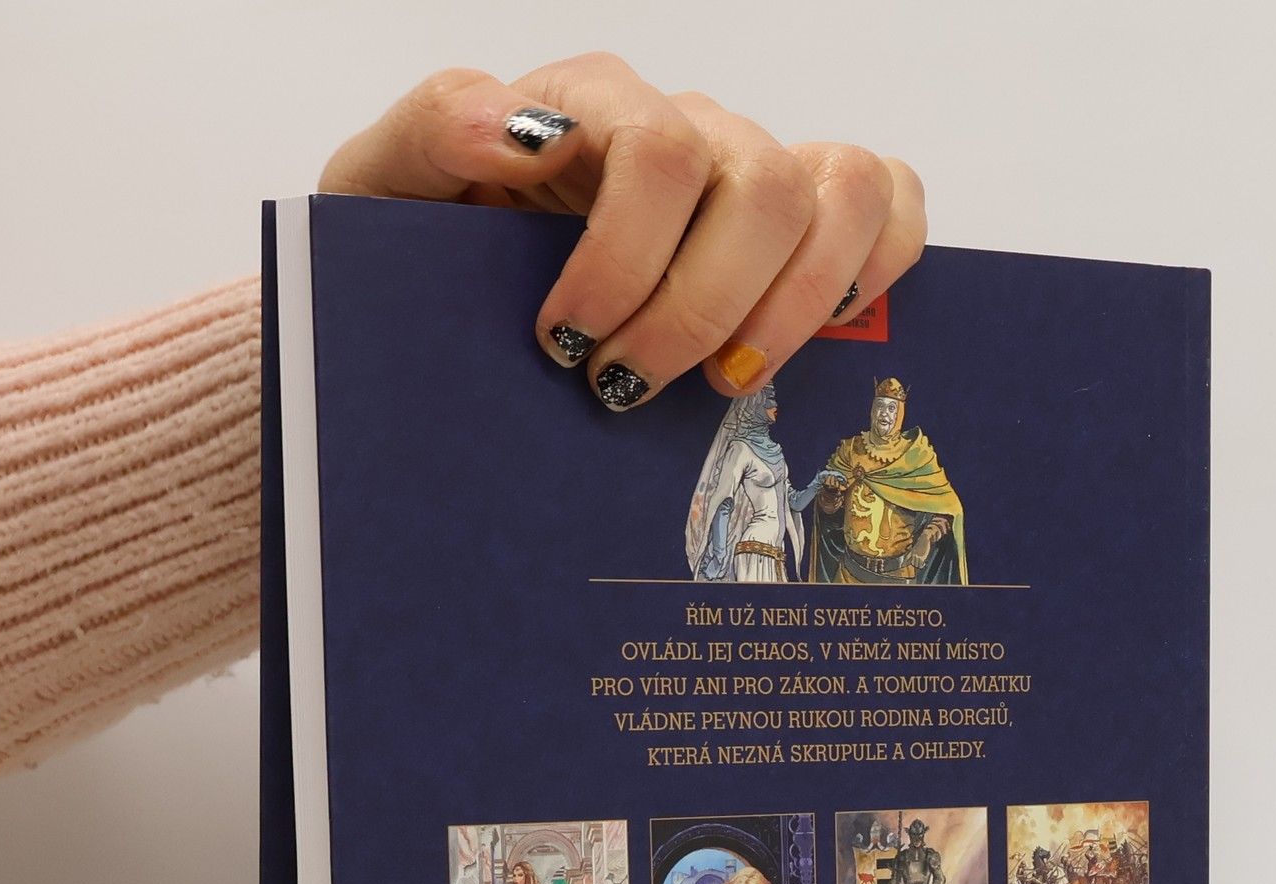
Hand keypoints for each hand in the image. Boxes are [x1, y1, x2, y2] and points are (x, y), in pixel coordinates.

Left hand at [320, 53, 927, 411]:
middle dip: (696, 308)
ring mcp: (754, 172)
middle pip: (759, 183)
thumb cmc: (430, 251)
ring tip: (720, 383)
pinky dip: (877, 268)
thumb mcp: (385, 194)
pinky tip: (815, 336)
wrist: (458, 299)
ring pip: (837, 196)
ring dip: (789, 310)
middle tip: (624, 386)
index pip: (658, 152)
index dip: (626, 261)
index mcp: (591, 104)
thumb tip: (516, 126)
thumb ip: (430, 136)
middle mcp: (686, 128)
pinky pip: (890, 204)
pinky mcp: (808, 219)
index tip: (565, 342)